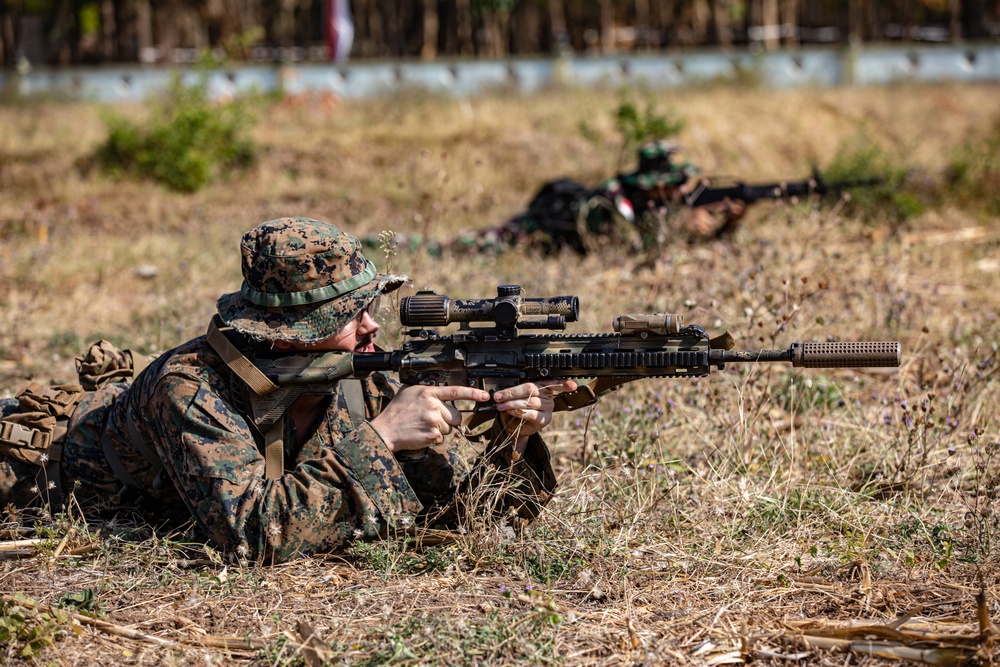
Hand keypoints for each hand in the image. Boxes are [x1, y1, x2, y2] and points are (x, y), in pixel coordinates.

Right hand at [370, 384, 489, 452]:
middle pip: (456, 416)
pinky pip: (442, 438)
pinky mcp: (433, 435)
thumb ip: (426, 390)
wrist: (386, 429)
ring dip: (440, 429)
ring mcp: (434, 421)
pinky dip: (434, 438)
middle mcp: (434, 405)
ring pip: (450, 428)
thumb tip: (438, 391)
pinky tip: (421, 433)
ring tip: (423, 426)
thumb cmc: (396, 411)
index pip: (456, 391)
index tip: (485, 396)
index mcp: (429, 392)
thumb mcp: (409, 392)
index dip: (473, 393)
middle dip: (449, 420)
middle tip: (432, 419)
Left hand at [492, 380, 578, 446]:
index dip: (563, 382)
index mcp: (544, 386)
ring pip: (530, 401)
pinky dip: (519, 412)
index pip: (554, 382)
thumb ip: (516, 390)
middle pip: (532, 389)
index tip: (572, 385)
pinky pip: (532, 414)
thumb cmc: (517, 408)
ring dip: (512, 403)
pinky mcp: (544, 419)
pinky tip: (511, 411)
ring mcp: (548, 408)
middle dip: (513, 392)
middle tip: (499, 396)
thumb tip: (504, 389)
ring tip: (501, 405)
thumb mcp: (517, 395)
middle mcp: (549, 396)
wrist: (516, 427)